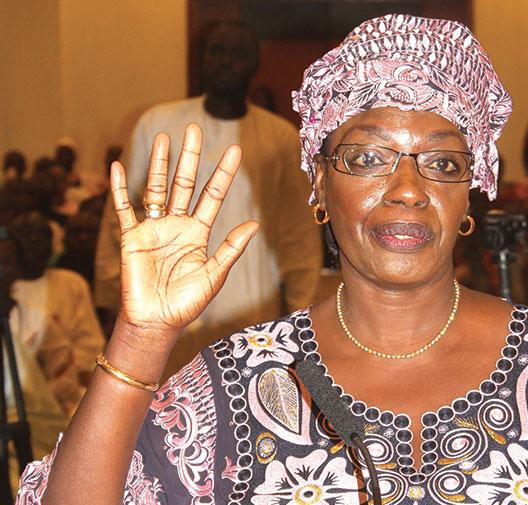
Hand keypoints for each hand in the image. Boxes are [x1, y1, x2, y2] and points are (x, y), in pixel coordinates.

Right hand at [110, 124, 258, 344]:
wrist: (156, 322)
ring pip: (156, 189)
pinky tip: (118, 165)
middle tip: (194, 128)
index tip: (234, 149)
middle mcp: (176, 225)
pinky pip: (123, 209)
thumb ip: (231, 248)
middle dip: (189, 157)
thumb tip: (255, 224)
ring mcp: (153, 229)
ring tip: (163, 137)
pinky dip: (119, 189)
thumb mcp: (215, 275)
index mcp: (198, 232)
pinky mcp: (131, 238)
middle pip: (184, 183)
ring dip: (158, 163)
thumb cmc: (187, 303)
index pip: (212, 195)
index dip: (223, 173)